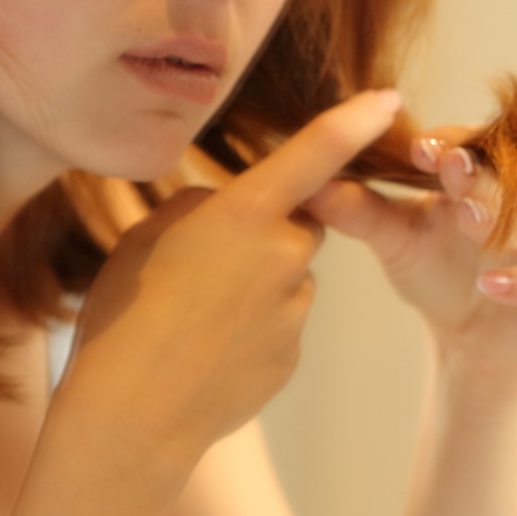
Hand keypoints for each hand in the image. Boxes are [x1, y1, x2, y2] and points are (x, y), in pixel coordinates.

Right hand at [65, 90, 401, 464]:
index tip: (390, 98)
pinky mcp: (295, 353)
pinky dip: (252, 331)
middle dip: (270, 232)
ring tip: (195, 319)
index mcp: (245, 213)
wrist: (130, 417)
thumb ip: (201, 210)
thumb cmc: (125, 315)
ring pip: (288, 278)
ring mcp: (295, 308)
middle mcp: (284, 254)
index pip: (317, 152)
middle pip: (301, 224)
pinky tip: (207, 352)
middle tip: (209, 264)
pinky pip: (281, 325)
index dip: (357, 119)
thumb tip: (227, 212)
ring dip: (257, 287)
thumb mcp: (149, 237)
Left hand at [309, 126, 516, 387]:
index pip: (480, 144)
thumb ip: (362, 212)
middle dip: (481, 176)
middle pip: (516, 178)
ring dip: (507, 221)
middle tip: (452, 172)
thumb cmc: (440, 277)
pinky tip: (491, 284)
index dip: (453, 143)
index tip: (419, 147)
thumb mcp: (397, 242)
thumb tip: (311, 185)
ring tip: (472, 223)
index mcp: (494, 174)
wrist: (475, 344)